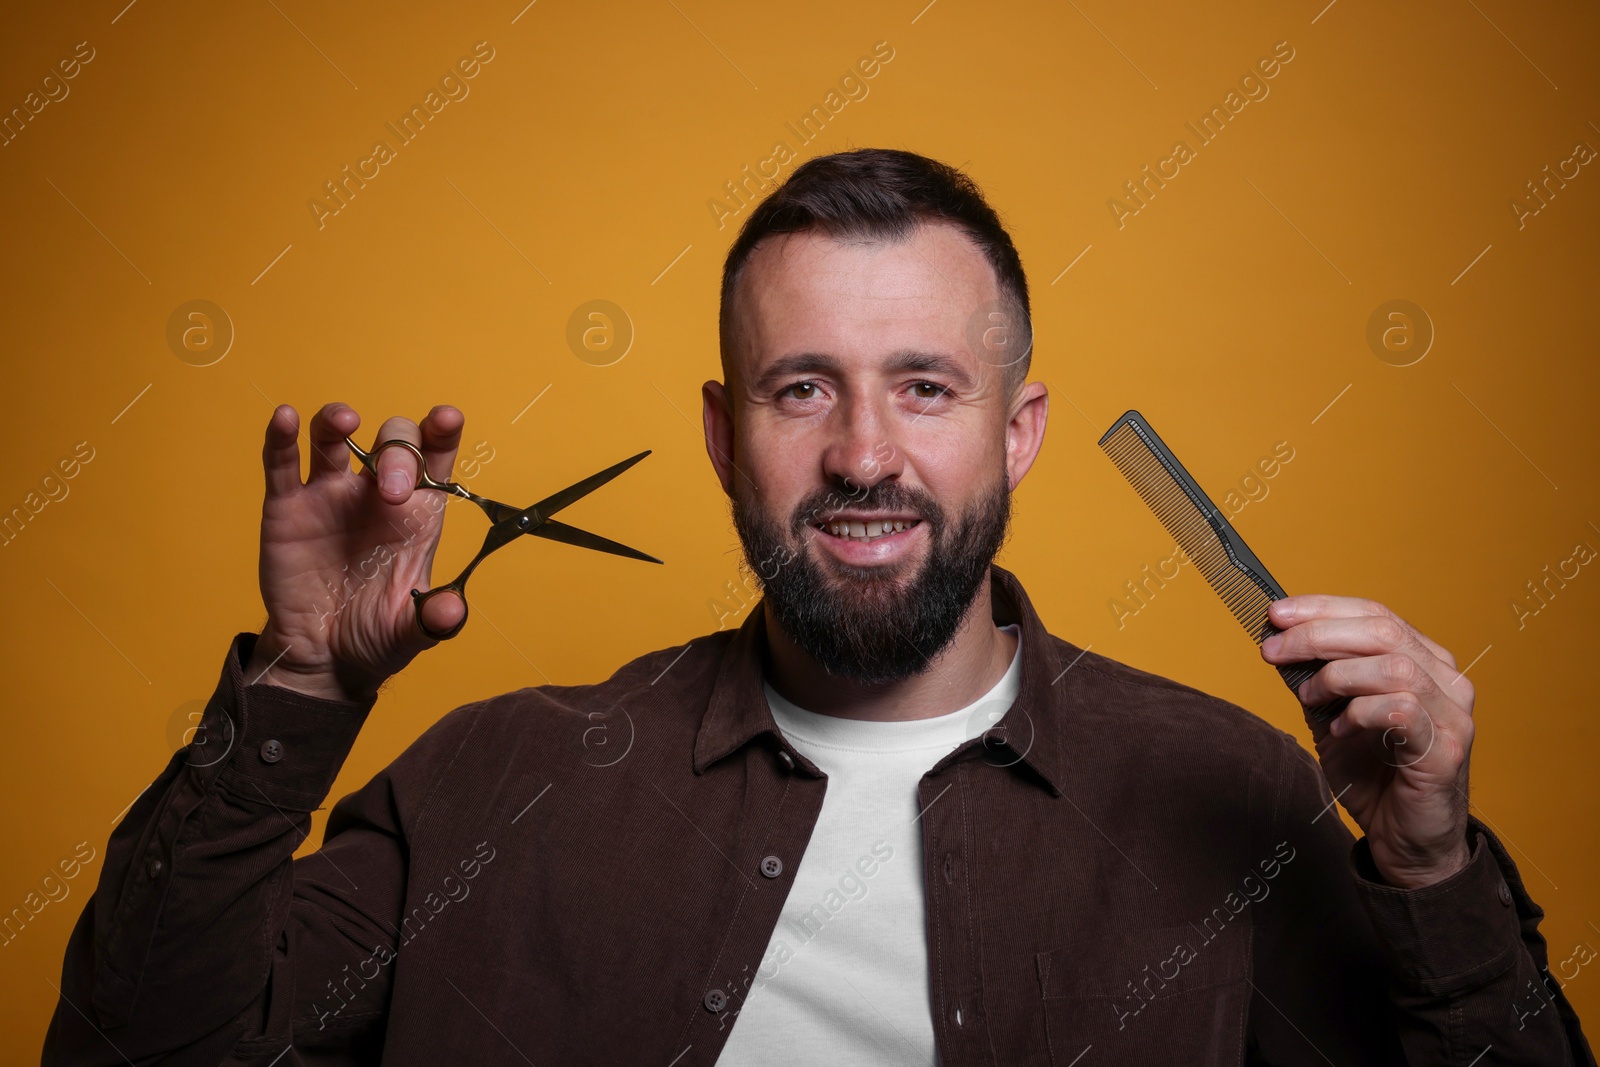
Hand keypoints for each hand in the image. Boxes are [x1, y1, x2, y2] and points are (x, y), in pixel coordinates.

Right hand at [243, 403, 465, 701]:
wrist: (323, 659)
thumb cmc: (375, 635)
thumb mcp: (411, 633)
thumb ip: (434, 621)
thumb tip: (451, 612)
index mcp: (417, 514)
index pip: (435, 459)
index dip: (441, 432)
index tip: (446, 417)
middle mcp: (376, 495)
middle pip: (392, 443)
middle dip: (397, 453)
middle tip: (393, 492)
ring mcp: (330, 497)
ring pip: (334, 438)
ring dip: (337, 420)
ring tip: (344, 420)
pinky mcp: (288, 508)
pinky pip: (282, 464)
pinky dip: (282, 438)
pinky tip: (285, 418)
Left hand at [1260, 595, 1474, 888]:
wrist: (1406, 841)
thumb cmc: (1375, 777)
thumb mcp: (1334, 718)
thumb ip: (1318, 681)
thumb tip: (1279, 643)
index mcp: (1424, 662)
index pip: (1376, 614)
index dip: (1323, 608)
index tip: (1275, 613)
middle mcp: (1447, 681)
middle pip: (1383, 631)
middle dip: (1318, 633)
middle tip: (1273, 648)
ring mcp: (1452, 714)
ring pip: (1394, 666)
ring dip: (1337, 675)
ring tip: (1309, 695)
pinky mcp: (1447, 749)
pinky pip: (1402, 709)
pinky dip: (1361, 711)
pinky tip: (1340, 728)